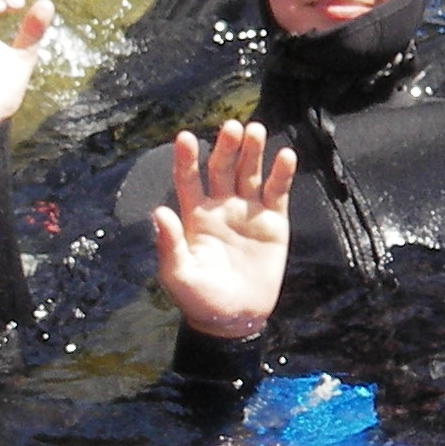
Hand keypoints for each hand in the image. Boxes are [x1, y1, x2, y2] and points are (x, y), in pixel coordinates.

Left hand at [152, 122, 295, 338]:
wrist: (236, 318)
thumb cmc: (201, 298)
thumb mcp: (180, 275)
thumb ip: (170, 244)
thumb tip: (159, 212)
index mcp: (195, 216)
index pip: (189, 179)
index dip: (187, 158)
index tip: (185, 137)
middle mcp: (221, 207)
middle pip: (222, 168)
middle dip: (226, 146)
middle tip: (232, 127)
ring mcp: (248, 212)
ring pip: (250, 173)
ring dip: (253, 151)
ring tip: (256, 130)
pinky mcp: (273, 222)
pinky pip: (277, 192)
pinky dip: (281, 173)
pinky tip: (285, 155)